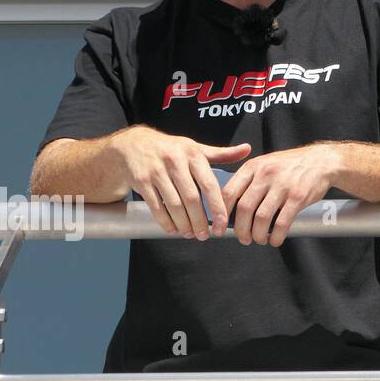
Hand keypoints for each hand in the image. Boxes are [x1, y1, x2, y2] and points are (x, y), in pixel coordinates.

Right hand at [109, 126, 250, 239]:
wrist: (132, 145)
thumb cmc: (171, 149)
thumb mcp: (195, 148)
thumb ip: (221, 154)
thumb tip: (247, 149)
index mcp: (193, 154)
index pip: (209, 184)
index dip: (217, 207)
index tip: (223, 224)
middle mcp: (175, 162)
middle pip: (191, 198)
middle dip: (200, 221)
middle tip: (205, 235)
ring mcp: (157, 172)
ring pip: (174, 205)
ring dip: (183, 224)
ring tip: (190, 234)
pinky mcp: (141, 181)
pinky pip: (155, 207)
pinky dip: (165, 221)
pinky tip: (173, 229)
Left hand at [221, 143, 339, 246]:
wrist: (322, 161)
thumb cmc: (291, 165)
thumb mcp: (266, 164)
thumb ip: (249, 181)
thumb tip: (231, 209)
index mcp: (254, 167)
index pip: (229, 192)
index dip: (222, 214)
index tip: (220, 228)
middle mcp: (266, 174)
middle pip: (244, 208)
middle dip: (241, 230)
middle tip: (243, 238)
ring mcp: (283, 186)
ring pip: (261, 218)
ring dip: (257, 235)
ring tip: (259, 239)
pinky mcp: (298, 197)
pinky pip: (282, 223)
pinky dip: (276, 236)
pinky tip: (275, 239)